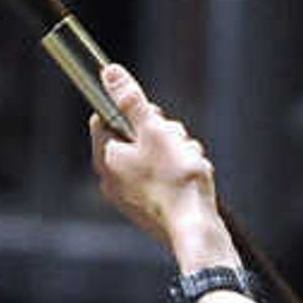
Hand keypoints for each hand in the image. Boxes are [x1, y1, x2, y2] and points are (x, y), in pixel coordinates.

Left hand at [88, 63, 230, 267]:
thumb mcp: (154, 130)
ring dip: (176, 151)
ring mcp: (131, 196)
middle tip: (176, 142)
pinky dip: (179, 172)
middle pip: (134, 136)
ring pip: (154, 155)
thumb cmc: (175, 180)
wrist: (196, 230)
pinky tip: (192, 179)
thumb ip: (131, 101)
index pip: (106, 118)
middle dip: (161, 133)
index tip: (154, 117)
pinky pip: (163, 177)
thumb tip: (108, 73)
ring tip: (189, 163)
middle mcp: (112, 178)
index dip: (132, 111)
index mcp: (107, 157)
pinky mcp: (150, 208)